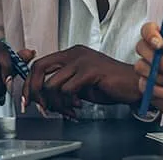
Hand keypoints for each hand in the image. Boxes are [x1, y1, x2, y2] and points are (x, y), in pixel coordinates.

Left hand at [22, 45, 139, 118]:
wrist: (134, 84)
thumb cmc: (110, 84)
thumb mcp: (81, 83)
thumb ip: (64, 85)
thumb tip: (44, 97)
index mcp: (71, 54)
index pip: (39, 64)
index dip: (30, 83)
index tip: (28, 99)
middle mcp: (74, 53)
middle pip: (39, 68)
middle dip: (33, 91)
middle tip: (39, 107)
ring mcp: (82, 60)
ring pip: (51, 83)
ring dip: (55, 103)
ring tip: (67, 110)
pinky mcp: (90, 71)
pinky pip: (67, 90)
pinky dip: (68, 103)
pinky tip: (78, 107)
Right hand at [134, 23, 162, 125]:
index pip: (150, 31)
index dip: (150, 34)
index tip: (158, 44)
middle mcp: (159, 58)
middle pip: (141, 47)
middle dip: (157, 61)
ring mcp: (153, 73)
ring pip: (141, 68)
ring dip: (162, 78)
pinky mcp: (150, 90)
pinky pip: (147, 87)